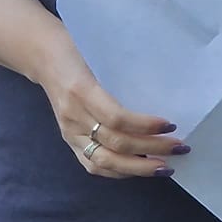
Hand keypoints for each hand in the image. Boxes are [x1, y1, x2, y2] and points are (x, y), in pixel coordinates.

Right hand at [40, 52, 185, 179]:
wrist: (42, 57)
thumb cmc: (78, 50)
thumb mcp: (101, 57)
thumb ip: (124, 78)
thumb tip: (161, 98)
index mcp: (82, 90)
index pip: (116, 118)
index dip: (145, 126)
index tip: (170, 125)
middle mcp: (74, 115)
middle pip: (115, 143)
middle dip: (150, 149)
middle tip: (179, 149)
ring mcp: (69, 132)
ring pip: (104, 161)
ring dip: (138, 167)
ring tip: (164, 167)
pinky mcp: (69, 142)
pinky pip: (94, 165)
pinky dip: (119, 171)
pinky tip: (140, 168)